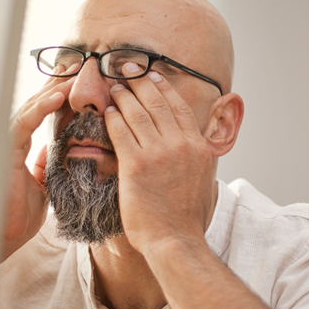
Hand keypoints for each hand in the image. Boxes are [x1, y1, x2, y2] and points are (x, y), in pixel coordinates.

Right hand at [0, 64, 75, 260]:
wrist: (4, 237)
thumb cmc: (19, 214)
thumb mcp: (42, 184)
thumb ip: (44, 164)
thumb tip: (53, 149)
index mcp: (23, 146)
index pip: (42, 113)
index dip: (59, 94)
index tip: (80, 78)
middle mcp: (14, 140)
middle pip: (37, 103)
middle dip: (57, 82)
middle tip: (79, 64)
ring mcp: (8, 143)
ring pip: (30, 107)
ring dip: (53, 88)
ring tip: (73, 72)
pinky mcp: (5, 151)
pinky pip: (24, 123)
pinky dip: (41, 107)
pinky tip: (58, 95)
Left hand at [104, 64, 214, 253]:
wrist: (176, 240)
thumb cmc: (186, 218)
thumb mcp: (202, 180)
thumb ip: (196, 158)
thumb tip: (192, 148)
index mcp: (197, 147)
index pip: (179, 107)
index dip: (164, 88)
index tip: (153, 76)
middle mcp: (181, 145)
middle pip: (158, 103)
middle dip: (141, 82)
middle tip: (128, 68)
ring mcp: (159, 153)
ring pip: (138, 113)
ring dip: (124, 96)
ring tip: (114, 86)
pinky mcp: (136, 165)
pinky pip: (121, 132)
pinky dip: (113, 118)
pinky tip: (106, 111)